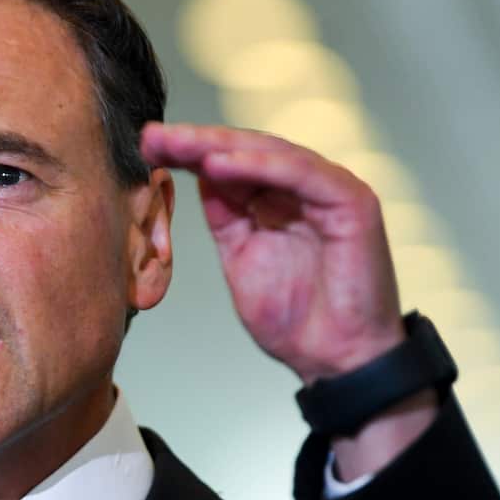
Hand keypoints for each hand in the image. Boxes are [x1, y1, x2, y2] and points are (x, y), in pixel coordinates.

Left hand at [140, 122, 434, 478]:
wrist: (335, 361)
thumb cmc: (298, 321)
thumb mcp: (242, 258)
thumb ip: (225, 217)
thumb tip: (199, 176)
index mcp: (282, 201)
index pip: (232, 163)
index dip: (189, 154)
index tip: (148, 149)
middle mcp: (306, 189)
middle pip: (247, 151)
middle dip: (196, 142)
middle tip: (154, 138)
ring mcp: (330, 191)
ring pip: (270, 152)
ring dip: (220, 146)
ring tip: (178, 144)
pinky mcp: (351, 201)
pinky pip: (300, 173)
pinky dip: (259, 165)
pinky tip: (218, 164)